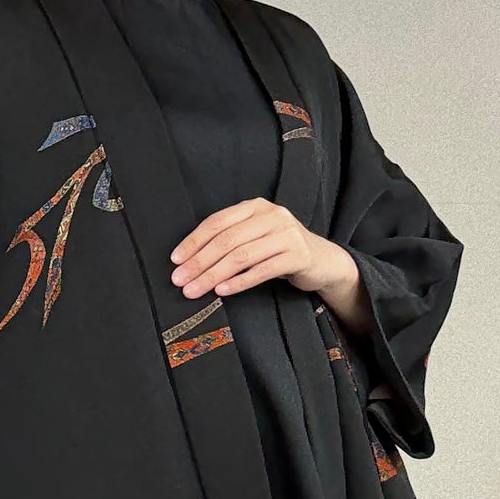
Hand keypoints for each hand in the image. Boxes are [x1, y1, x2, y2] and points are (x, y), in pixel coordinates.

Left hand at [169, 198, 351, 300]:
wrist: (323, 260)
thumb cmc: (280, 250)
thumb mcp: (256, 237)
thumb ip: (230, 240)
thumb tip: (190, 261)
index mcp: (255, 207)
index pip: (217, 222)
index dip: (194, 241)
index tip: (176, 260)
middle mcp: (271, 215)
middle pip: (227, 240)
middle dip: (199, 262)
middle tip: (180, 280)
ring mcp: (287, 234)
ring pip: (242, 256)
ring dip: (214, 275)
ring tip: (196, 290)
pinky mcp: (298, 255)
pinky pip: (262, 270)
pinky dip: (239, 282)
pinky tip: (223, 291)